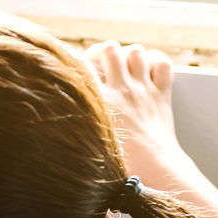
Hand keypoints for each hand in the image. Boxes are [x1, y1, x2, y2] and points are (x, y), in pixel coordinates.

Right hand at [83, 40, 194, 190]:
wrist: (154, 168)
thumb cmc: (120, 163)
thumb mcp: (89, 142)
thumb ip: (76, 123)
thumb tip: (55, 119)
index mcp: (102, 101)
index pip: (81, 67)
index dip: (73, 63)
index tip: (69, 69)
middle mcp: (123, 89)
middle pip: (110, 49)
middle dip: (101, 52)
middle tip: (96, 64)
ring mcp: (145, 88)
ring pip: (136, 51)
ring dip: (127, 55)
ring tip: (121, 67)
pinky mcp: (162, 93)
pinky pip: (162, 62)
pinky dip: (154, 61)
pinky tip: (146, 70)